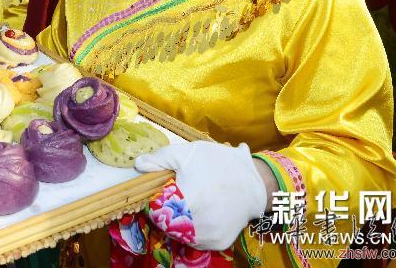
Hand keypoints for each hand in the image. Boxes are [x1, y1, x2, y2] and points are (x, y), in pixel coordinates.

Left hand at [135, 141, 269, 249]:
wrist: (257, 182)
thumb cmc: (220, 164)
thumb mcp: (188, 153)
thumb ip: (160, 158)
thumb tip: (138, 164)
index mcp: (186, 202)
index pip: (155, 212)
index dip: (155, 201)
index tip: (162, 192)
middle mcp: (196, 226)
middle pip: (167, 224)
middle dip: (166, 211)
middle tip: (177, 195)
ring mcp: (208, 237)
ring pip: (181, 234)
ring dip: (180, 221)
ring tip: (192, 202)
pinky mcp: (218, 243)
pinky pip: (197, 240)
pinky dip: (194, 228)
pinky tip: (202, 211)